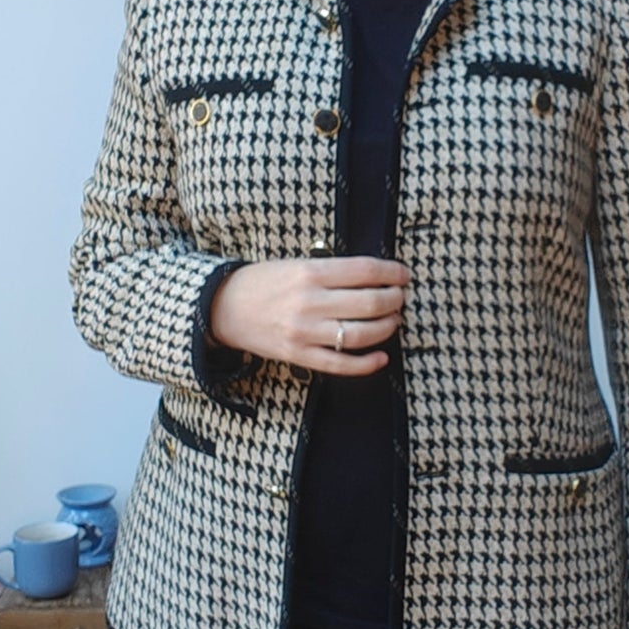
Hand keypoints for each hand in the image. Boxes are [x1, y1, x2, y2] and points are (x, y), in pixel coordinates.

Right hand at [210, 257, 408, 377]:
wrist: (224, 307)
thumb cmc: (264, 282)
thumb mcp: (297, 264)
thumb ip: (332, 271)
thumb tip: (375, 277)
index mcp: (310, 272)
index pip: (365, 271)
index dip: (392, 273)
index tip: (404, 274)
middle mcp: (309, 302)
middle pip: (370, 303)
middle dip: (394, 300)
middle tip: (400, 297)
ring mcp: (305, 332)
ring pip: (361, 335)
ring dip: (386, 327)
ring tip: (393, 320)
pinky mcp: (299, 356)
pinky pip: (340, 364)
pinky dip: (367, 364)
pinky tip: (381, 356)